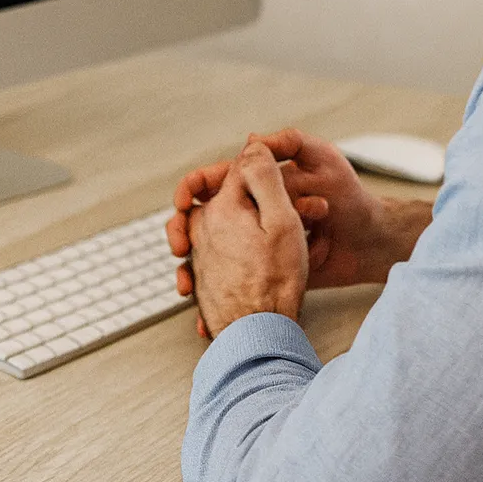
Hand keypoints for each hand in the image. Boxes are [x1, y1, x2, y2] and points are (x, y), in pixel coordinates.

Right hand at [168, 129, 432, 334]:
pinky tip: (206, 315)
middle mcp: (252, 213)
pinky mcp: (263, 273)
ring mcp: (255, 245)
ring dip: (190, 271)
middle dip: (181, 233)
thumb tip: (252, 138)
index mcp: (259, 184)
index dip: (191, 189)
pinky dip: (212, 300)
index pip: (212, 182)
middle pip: (200, 220)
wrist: (370, 245)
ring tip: (188, 287)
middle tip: (180, 248)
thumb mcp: (324, 160)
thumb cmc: (351, 199)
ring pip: (206, 256)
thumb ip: (290, 143)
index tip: (184, 202)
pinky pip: (229, 284)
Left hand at [187, 141, 308, 338]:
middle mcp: (202, 227)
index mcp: (221, 208)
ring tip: (274, 239)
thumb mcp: (281, 221)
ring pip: (219, 223)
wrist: (256, 337)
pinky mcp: (202, 276)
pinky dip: (235, 250)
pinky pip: (215, 252)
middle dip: (254, 197)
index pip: (239, 168)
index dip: (265, 166)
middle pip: (225, 194)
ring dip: (246, 225)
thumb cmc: (275, 283)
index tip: (282, 171)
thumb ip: (265, 178)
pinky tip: (254, 263)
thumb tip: (252, 144)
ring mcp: (200, 253)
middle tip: (283, 207)